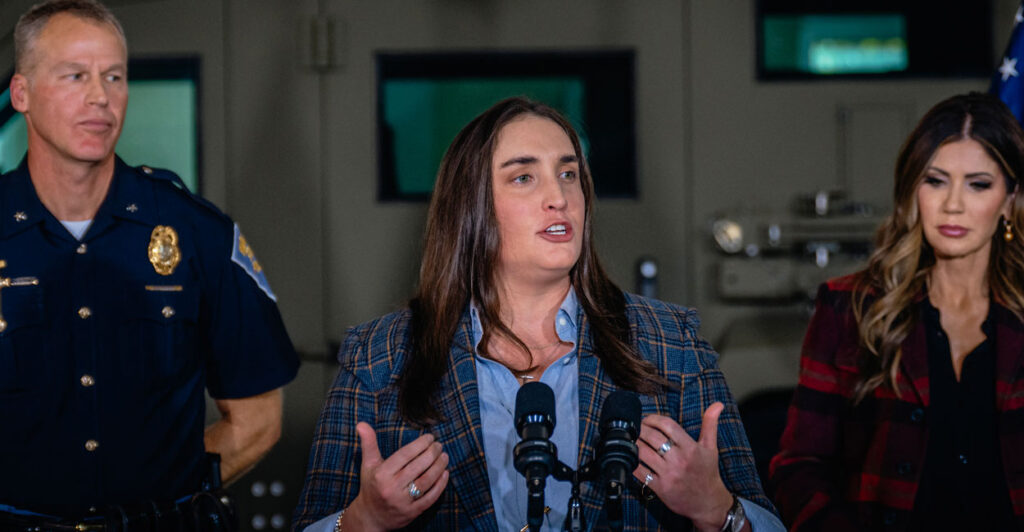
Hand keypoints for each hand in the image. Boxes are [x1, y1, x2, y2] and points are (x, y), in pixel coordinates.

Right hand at [345, 422, 449, 531]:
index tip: (431, 437)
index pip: (405, 455)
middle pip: (418, 467)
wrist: (370, 517)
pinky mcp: (412, 513)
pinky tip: (445, 474)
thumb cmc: (371, 485)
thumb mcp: (368, 464)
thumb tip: (362, 423)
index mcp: (381, 474)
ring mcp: (403, 502)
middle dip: (432, 453)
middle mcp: (392, 488)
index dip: (420, 444)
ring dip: (439, 467)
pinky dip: (440, 485)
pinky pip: (430, 498)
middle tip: (439, 445)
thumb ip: (368, 443)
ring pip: (426, 481)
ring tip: (445, 456)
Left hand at [633, 403, 733, 531]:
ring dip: (634, 444)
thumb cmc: (708, 473)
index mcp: (690, 447)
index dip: (653, 419)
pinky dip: (632, 463)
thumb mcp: (711, 447)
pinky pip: (640, 472)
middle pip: (652, 437)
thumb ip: (710, 423)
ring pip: (643, 453)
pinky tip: (631, 457)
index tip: (647, 419)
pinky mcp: (660, 488)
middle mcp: (679, 460)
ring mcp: (669, 475)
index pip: (667, 425)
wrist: (708, 503)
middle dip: (640, 429)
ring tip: (631, 439)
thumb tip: (718, 404)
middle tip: (635, 427)